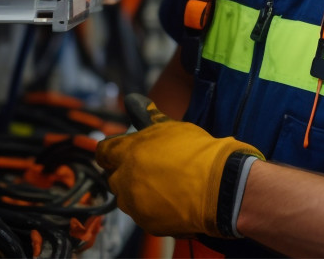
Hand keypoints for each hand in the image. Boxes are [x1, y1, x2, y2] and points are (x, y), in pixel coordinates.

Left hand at [96, 98, 261, 237]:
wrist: (219, 186)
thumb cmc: (197, 152)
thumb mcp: (172, 128)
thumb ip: (148, 117)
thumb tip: (131, 100)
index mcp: (128, 153)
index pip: (104, 152)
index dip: (112, 152)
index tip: (121, 153)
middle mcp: (125, 180)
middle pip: (114, 177)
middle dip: (127, 173)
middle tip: (150, 169)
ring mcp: (135, 205)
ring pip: (127, 198)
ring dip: (138, 192)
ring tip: (164, 186)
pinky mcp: (147, 224)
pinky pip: (143, 215)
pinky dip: (153, 209)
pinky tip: (172, 200)